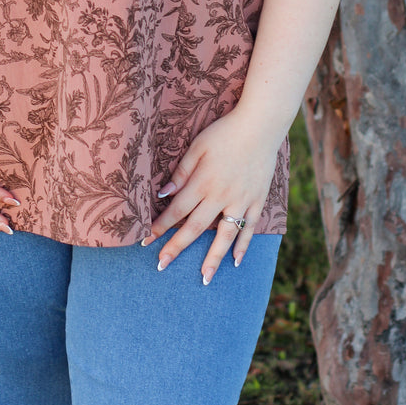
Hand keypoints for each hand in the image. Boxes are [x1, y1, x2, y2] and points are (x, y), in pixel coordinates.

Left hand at [143, 110, 279, 280]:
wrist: (260, 126)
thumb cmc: (224, 132)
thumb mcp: (197, 146)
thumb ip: (181, 172)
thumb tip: (163, 194)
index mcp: (202, 182)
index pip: (176, 210)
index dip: (160, 226)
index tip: (146, 241)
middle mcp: (220, 197)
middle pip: (195, 228)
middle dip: (176, 248)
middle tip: (161, 265)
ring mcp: (240, 201)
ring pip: (224, 236)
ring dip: (212, 258)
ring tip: (204, 278)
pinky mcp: (257, 201)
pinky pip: (249, 228)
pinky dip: (243, 246)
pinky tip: (236, 262)